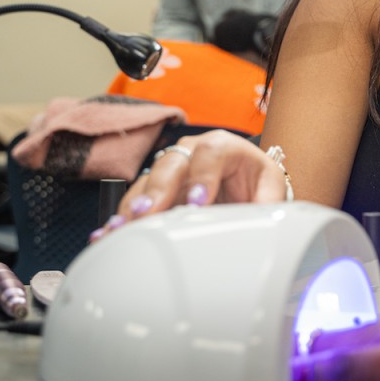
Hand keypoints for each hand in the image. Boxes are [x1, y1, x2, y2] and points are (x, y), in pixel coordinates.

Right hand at [92, 129, 288, 239]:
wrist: (244, 184)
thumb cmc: (256, 182)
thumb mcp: (270, 189)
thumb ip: (268, 205)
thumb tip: (264, 226)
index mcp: (224, 146)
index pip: (210, 153)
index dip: (202, 176)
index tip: (197, 202)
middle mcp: (191, 151)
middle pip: (171, 164)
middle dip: (159, 190)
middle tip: (149, 213)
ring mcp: (169, 168)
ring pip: (147, 182)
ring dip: (133, 206)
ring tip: (121, 228)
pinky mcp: (155, 188)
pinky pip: (135, 200)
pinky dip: (123, 218)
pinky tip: (110, 234)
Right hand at [293, 302, 379, 380]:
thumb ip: (364, 369)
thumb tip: (311, 371)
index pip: (329, 348)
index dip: (300, 363)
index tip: (275, 379)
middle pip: (347, 342)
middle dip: (315, 355)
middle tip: (288, 372)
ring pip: (371, 346)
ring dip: (343, 357)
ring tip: (321, 370)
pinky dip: (375, 362)